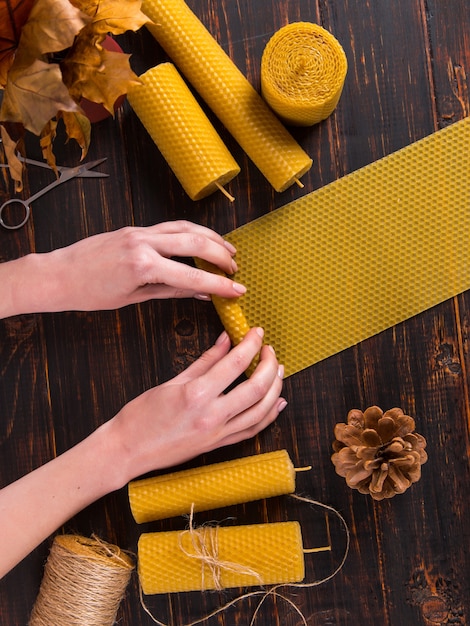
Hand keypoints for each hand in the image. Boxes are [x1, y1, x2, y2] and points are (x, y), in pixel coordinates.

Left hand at [17, 220, 245, 313]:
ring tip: (228, 250)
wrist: (57, 275)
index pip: (192, 276)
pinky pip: (170, 226)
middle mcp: (143, 243)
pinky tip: (201, 239)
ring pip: (185, 228)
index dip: (219, 284)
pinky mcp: (135, 228)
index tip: (237, 290)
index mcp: (143, 266)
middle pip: (195, 243)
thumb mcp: (133, 298)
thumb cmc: (88, 293)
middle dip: (221, 256)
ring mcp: (139, 232)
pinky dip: (190, 231)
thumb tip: (200, 293)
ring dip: (210, 238)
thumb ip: (170, 291)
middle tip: (236, 269)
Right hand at [110, 328, 285, 482]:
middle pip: (256, 388)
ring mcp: (218, 434)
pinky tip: (278, 402)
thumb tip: (225, 340)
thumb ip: (204, 361)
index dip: (251, 344)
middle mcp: (212, 416)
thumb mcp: (171, 382)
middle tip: (270, 350)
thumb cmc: (142, 416)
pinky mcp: (219, 445)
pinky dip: (269, 415)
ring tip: (278, 370)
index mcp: (197, 395)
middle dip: (269, 365)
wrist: (127, 450)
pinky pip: (253, 430)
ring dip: (275, 388)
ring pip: (261, 411)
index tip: (257, 332)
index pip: (235, 363)